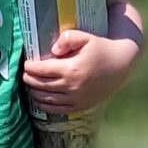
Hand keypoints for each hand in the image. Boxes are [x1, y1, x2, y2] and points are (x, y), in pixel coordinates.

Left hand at [21, 27, 140, 116]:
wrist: (121, 66)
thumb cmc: (101, 49)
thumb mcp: (86, 37)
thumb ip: (67, 38)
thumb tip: (52, 50)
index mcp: (71, 69)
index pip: (41, 70)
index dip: (29, 67)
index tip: (26, 63)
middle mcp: (72, 87)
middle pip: (40, 85)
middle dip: (28, 79)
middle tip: (25, 73)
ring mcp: (75, 99)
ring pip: (45, 99)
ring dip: (33, 92)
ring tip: (30, 84)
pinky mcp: (79, 107)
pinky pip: (55, 110)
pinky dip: (43, 105)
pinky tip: (39, 98)